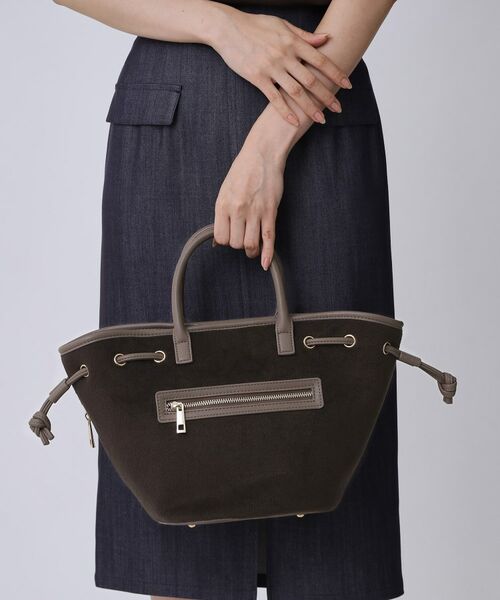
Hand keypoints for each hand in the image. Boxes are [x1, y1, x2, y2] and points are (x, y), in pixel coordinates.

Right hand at [209, 6, 350, 125]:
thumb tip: (326, 39)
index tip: (347, 85)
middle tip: (339, 108)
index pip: (320, 60)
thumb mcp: (282, 25)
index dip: (336, 73)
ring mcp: (271, 68)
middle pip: (311, 80)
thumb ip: (304, 35)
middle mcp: (285, 56)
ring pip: (296, 92)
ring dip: (310, 107)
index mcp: (293, 42)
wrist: (228, 28)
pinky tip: (295, 122)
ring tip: (321, 119)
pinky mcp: (257, 78)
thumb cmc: (255, 25)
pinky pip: (274, 98)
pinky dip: (286, 111)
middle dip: (327, 95)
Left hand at [213, 132, 286, 270]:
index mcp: (223, 205)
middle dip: (239, 245)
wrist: (262, 154)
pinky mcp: (270, 212)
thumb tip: (219, 239)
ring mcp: (255, 212)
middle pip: (236, 243)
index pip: (221, 238)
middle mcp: (237, 210)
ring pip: (250, 245)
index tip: (231, 236)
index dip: (226, 241)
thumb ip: (222, 214)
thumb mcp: (225, 190)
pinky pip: (268, 239)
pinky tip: (266, 264)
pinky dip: (267, 254)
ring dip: (251, 251)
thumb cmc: (243, 171)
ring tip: (253, 249)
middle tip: (243, 238)